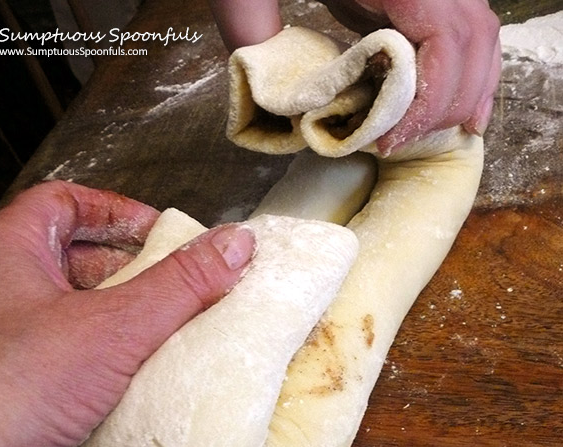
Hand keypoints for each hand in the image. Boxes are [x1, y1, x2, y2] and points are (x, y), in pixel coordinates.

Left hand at [0, 181, 253, 446]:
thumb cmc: (7, 390)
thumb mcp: (112, 326)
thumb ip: (177, 286)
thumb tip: (233, 246)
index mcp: (8, 254)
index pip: (64, 203)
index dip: (116, 211)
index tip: (162, 232)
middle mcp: (2, 294)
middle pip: (76, 263)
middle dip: (131, 273)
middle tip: (180, 289)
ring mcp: (11, 347)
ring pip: (77, 319)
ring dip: (124, 325)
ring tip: (174, 337)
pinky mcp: (23, 394)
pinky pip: (74, 367)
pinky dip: (109, 370)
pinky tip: (143, 386)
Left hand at [209, 0, 500, 152]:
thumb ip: (248, 19)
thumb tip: (253, 90)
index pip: (443, 39)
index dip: (426, 101)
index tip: (389, 141)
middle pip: (472, 41)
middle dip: (445, 105)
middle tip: (400, 144)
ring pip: (481, 35)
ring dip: (466, 92)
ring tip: (431, 137)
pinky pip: (471, 29)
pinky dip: (471, 71)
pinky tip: (462, 110)